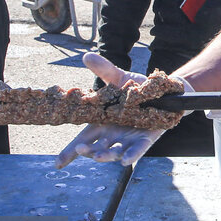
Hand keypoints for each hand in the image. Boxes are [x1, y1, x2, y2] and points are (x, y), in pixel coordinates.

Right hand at [56, 53, 173, 167]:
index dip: (69, 152)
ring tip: (99, 157)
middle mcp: (112, 135)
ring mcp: (128, 139)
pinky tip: (125, 161)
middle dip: (87, 152)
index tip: (58, 163)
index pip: (82, 140)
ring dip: (106, 156)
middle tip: (80, 150)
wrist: (163, 92)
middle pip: (95, 149)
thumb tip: (87, 56)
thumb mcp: (118, 78)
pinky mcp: (145, 139)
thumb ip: (104, 71)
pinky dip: (131, 155)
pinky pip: (137, 150)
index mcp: (101, 123)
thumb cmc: (136, 90)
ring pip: (114, 152)